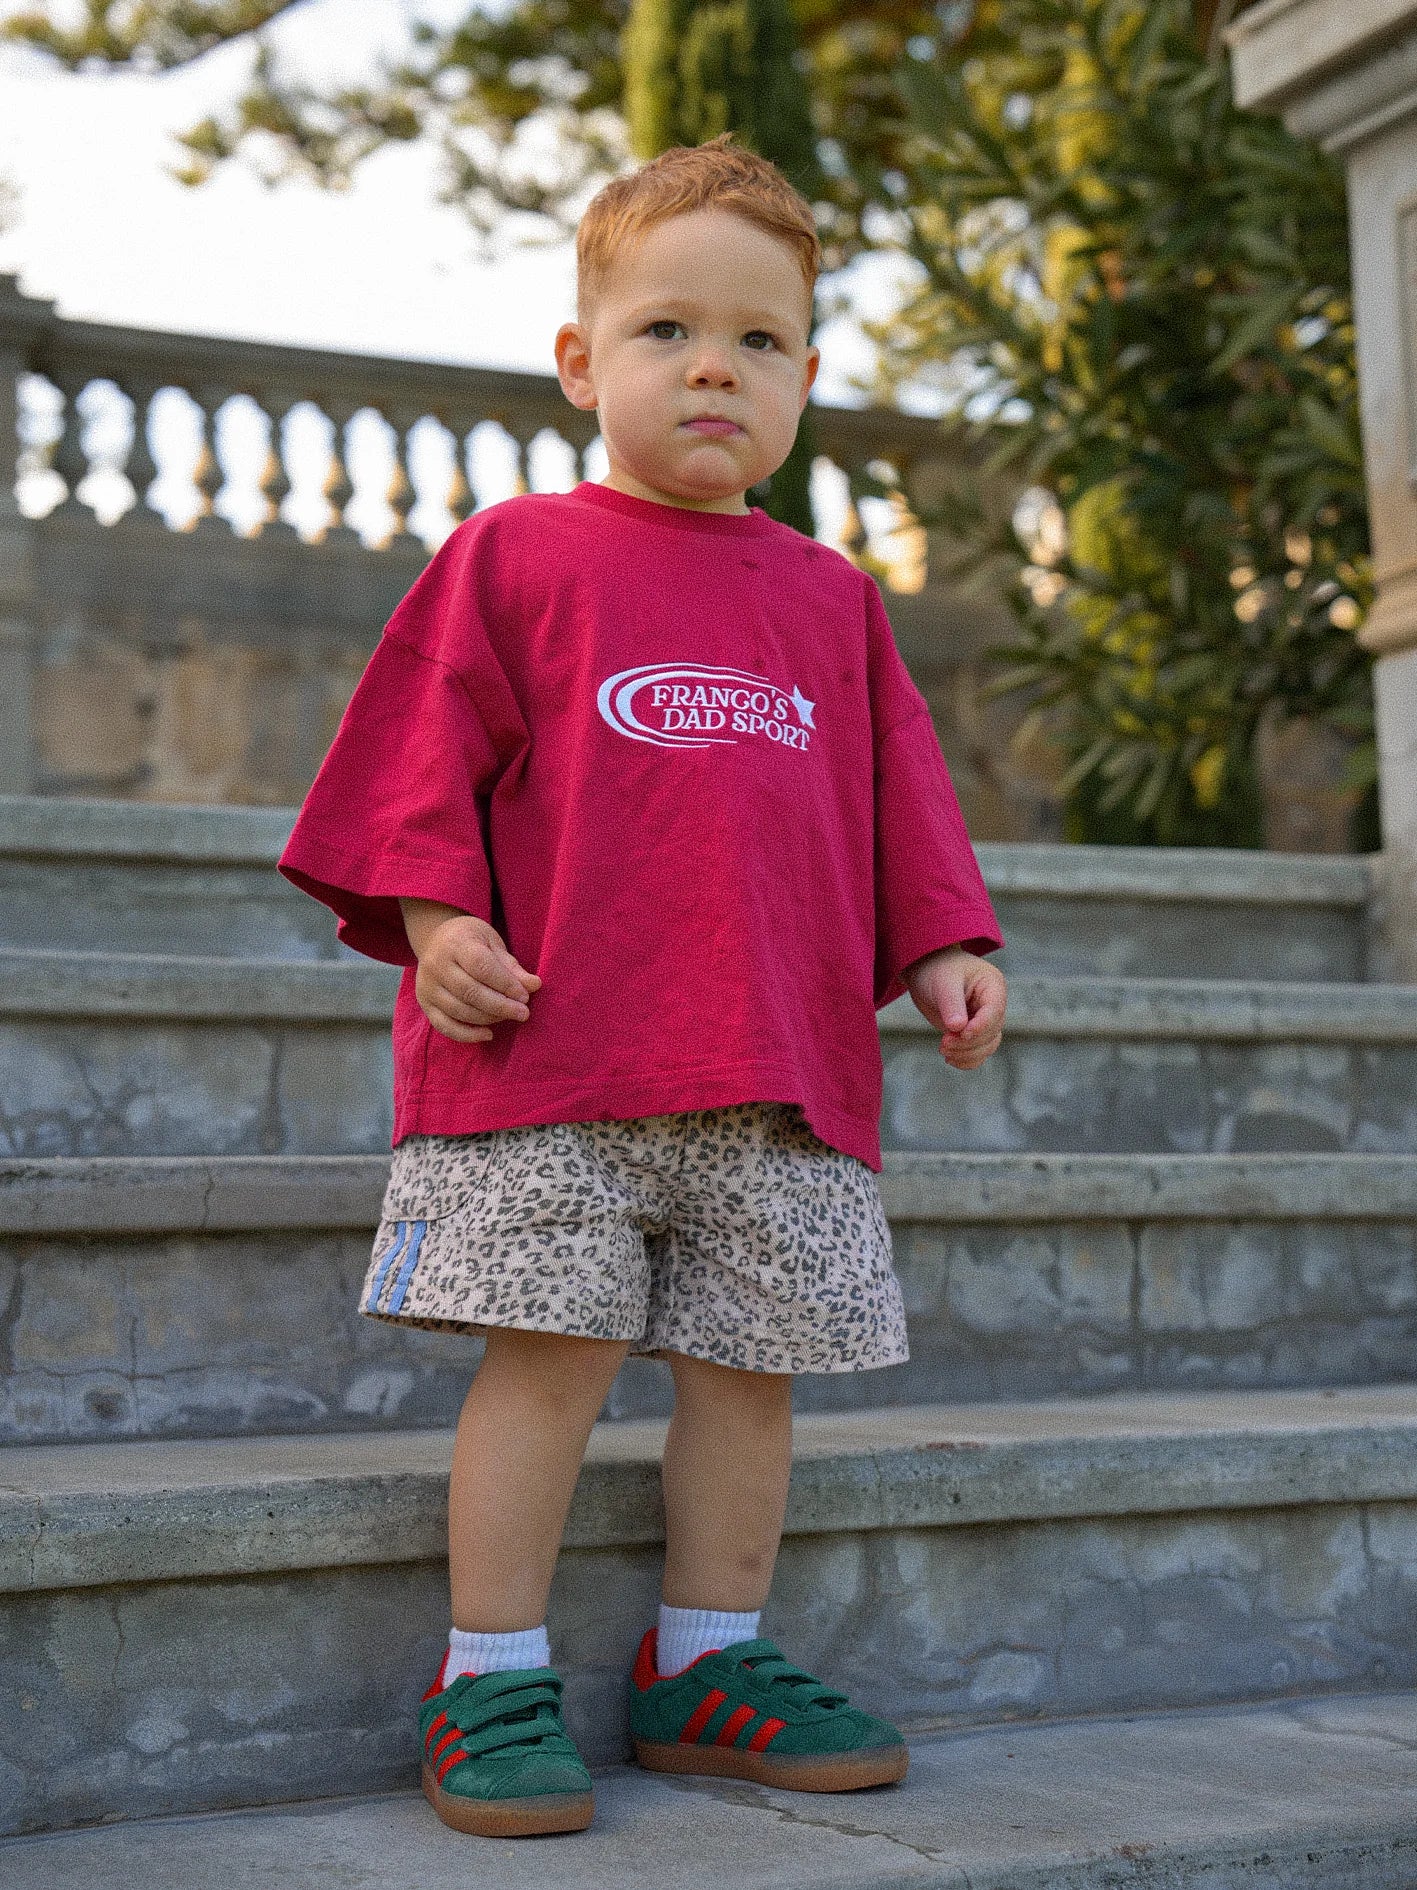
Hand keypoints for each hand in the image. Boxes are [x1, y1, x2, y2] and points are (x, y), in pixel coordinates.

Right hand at [401, 900, 540, 1043]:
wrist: (436, 939)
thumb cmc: (471, 941)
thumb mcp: (492, 944)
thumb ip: (511, 966)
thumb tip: (534, 986)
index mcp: (456, 943)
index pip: (481, 966)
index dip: (505, 984)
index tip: (525, 996)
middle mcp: (436, 964)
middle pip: (469, 991)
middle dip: (500, 1006)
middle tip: (523, 1013)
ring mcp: (427, 986)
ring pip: (459, 1010)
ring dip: (488, 1018)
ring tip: (509, 1016)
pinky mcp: (425, 1004)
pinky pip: (444, 1026)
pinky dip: (467, 1035)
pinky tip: (488, 1034)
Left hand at [904, 945, 1005, 1069]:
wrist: (926, 971)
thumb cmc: (937, 969)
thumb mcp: (943, 983)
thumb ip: (952, 1004)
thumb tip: (958, 1028)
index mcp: (993, 986)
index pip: (994, 1011)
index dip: (981, 1026)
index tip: (962, 1034)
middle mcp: (993, 1005)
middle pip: (992, 1032)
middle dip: (968, 1042)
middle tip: (943, 1044)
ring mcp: (984, 1020)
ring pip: (987, 1046)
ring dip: (966, 1053)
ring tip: (943, 1050)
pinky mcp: (973, 1032)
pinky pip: (978, 1052)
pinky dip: (966, 1060)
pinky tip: (950, 1059)